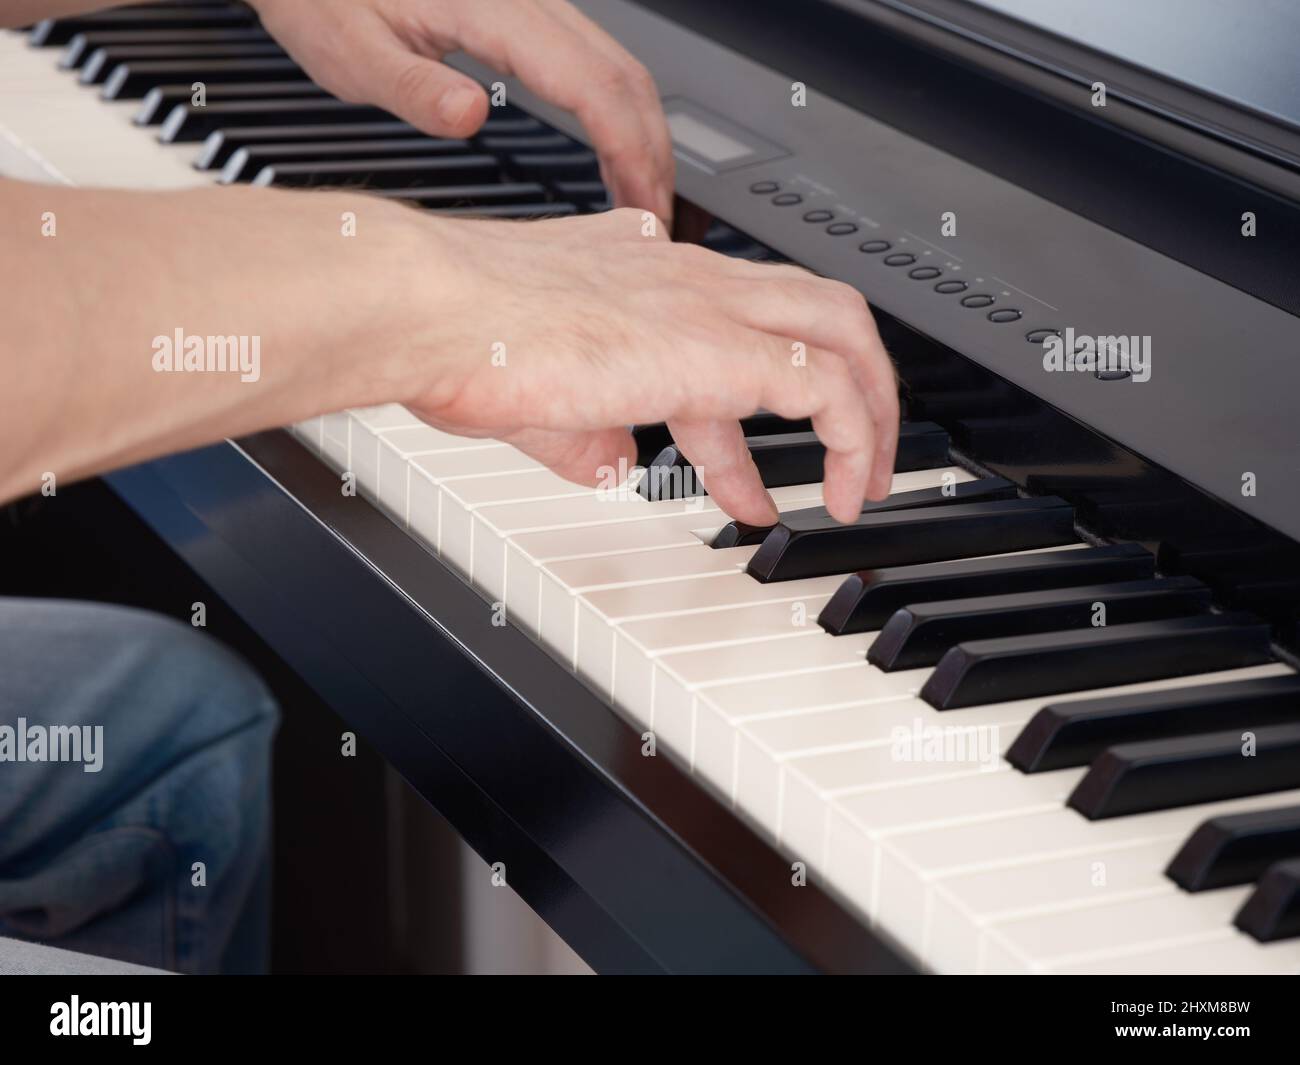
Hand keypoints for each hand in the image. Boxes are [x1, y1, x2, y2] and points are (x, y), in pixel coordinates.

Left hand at [248, 0, 674, 222]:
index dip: (629, 152)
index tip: (641, 209)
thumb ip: (412, 87)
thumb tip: (469, 115)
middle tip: (655, 223)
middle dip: (652, 154)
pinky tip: (613, 153)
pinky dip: (620, 114)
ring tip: (642, 200)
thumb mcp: (351, 50)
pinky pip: (597, 63)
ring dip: (643, 135)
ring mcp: (535, 4)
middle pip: (625, 77)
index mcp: (494, 8)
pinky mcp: (528, 15)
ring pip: (620, 68)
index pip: (591, 84)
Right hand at [389, 208, 899, 524]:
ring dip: (870, 411)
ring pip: (843, 333)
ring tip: (866, 480)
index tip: (746, 480)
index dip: (745, 421)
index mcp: (641, 277)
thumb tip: (613, 464)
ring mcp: (710, 305)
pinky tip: (842, 494)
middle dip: (850, 379)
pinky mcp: (723, 348)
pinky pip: (830, 389)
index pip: (727, 334)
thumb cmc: (458, 342)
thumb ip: (585, 432)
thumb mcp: (534, 399)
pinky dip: (854, 441)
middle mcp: (687, 279)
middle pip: (812, 307)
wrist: (434, 312)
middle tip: (853, 449)